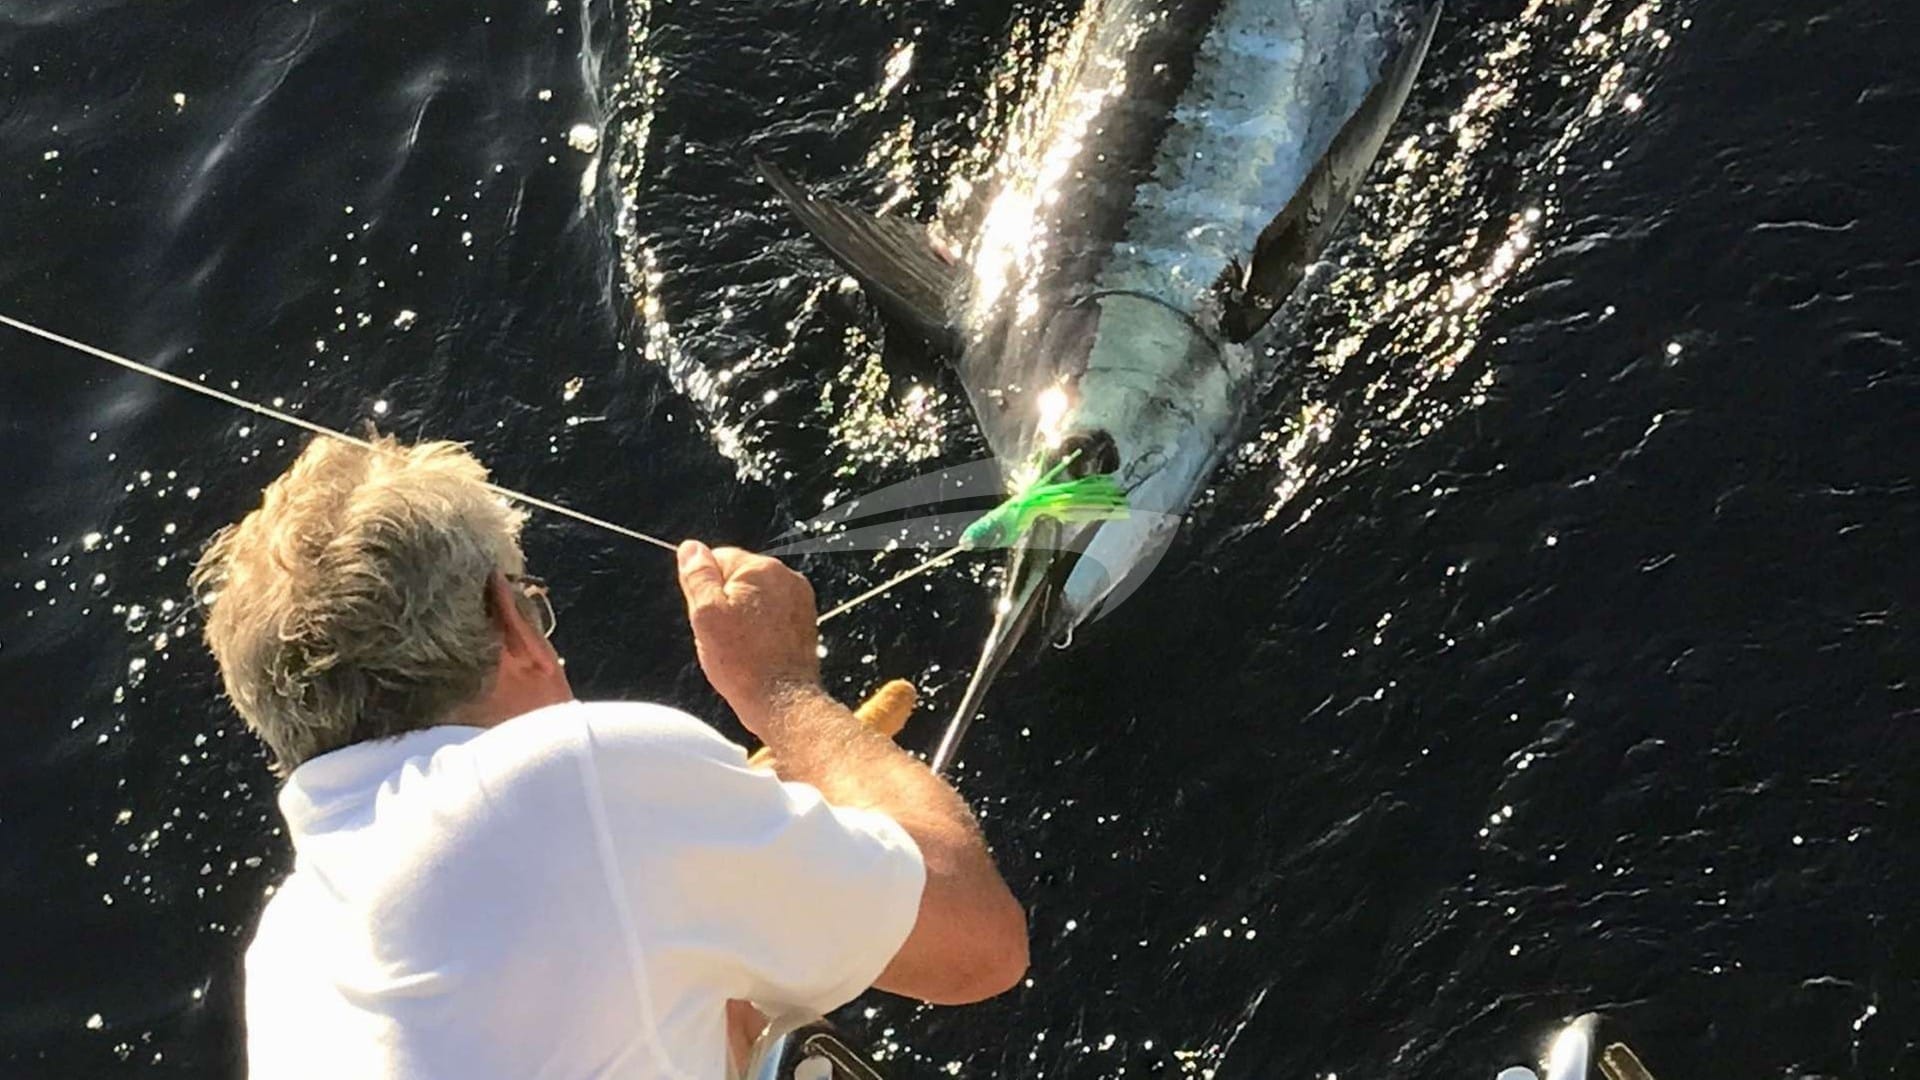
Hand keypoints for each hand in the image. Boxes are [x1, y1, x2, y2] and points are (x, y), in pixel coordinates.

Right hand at [676, 541, 820, 731]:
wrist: (781, 700)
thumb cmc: (743, 663)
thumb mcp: (706, 615)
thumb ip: (697, 576)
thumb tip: (691, 548)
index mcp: (760, 569)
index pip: (718, 558)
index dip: (705, 588)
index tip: (707, 614)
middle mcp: (785, 577)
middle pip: (737, 579)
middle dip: (723, 603)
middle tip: (722, 635)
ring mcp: (798, 599)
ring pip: (753, 598)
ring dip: (741, 617)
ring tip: (739, 646)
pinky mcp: (803, 620)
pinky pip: (770, 615)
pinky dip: (759, 629)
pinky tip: (754, 650)